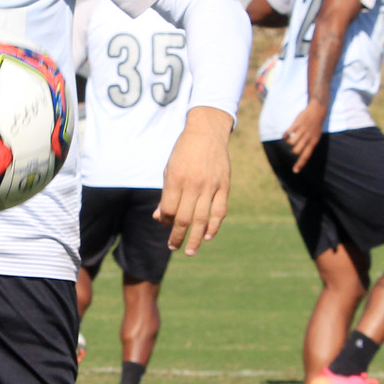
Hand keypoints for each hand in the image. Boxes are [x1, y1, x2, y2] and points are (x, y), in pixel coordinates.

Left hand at [154, 107, 232, 254]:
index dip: (165, 220)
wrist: (206, 132)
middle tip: (173, 247)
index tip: (164, 223)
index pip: (169, 209)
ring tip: (190, 251)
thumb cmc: (183, 153)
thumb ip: (166, 195)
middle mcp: (193, 184)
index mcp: (176, 179)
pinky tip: (208, 236)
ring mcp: (211, 186)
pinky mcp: (224, 186)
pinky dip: (214, 226)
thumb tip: (159, 218)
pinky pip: (220, 211)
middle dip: (178, 236)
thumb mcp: (169, 170)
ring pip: (202, 219)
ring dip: (196, 238)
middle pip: (184, 218)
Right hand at [282, 100, 327, 171]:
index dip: (300, 164)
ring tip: (290, 138)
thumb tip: (301, 154)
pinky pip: (288, 133)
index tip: (295, 171)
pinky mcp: (297, 124)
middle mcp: (308, 137)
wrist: (317, 110)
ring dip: (288, 142)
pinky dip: (285, 135)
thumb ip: (309, 144)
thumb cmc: (315, 125)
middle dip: (293, 151)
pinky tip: (285, 135)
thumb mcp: (316, 136)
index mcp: (313, 141)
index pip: (306, 155)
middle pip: (296, 150)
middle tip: (294, 146)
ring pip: (291, 142)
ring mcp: (302, 131)